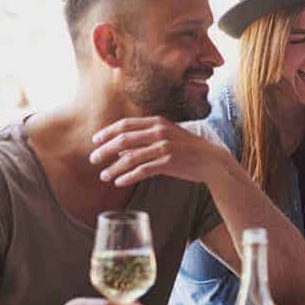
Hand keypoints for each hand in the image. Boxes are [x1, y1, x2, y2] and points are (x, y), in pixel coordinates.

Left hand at [90, 116, 233, 186]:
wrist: (212, 161)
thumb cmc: (188, 149)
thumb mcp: (168, 136)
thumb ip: (146, 139)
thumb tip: (120, 147)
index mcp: (158, 122)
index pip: (125, 124)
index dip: (107, 132)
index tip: (95, 141)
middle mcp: (160, 131)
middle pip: (123, 139)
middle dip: (104, 150)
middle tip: (92, 159)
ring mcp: (164, 146)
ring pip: (130, 157)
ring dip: (113, 168)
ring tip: (103, 176)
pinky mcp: (169, 162)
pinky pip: (142, 170)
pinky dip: (128, 177)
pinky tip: (119, 182)